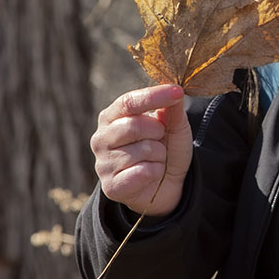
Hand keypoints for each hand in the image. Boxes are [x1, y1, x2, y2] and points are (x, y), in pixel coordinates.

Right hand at [91, 84, 192, 215]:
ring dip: (159, 154)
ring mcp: (103, 163)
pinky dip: (156, 171)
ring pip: (142, 150)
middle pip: (133, 125)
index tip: (177, 91)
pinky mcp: (111, 186)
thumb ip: (172, 109)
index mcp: (112, 117)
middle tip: (161, 138)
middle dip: (158, 131)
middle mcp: (101, 138)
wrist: (167, 185)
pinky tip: (151, 173)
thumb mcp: (174, 126)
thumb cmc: (166, 149)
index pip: (129, 101)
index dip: (154, 96)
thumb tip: (175, 91)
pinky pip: (143, 172)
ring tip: (155, 158)